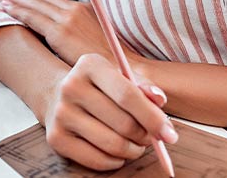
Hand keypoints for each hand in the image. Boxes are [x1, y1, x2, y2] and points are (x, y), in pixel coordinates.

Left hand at [0, 0, 136, 65]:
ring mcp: (67, 20)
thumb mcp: (98, 38)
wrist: (125, 69)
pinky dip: (19, 10)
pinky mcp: (60, 33)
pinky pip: (34, 18)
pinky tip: (7, 7)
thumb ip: (82, 32)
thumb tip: (69, 36)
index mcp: (85, 9)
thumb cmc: (113, 60)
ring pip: (35, 5)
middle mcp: (75, 10)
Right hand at [41, 54, 176, 171]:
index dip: (153, 118)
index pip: (128, 95)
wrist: (55, 94)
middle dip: (146, 137)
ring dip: (133, 151)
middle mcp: (71, 87)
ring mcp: (61, 114)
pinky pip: (97, 160)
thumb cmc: (98, 86)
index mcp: (89, 64)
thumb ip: (142, 86)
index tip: (170, 134)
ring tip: (136, 144)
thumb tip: (160, 100)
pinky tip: (118, 152)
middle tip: (152, 138)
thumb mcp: (119, 75)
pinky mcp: (56, 138)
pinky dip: (115, 161)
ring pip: (113, 145)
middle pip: (123, 124)